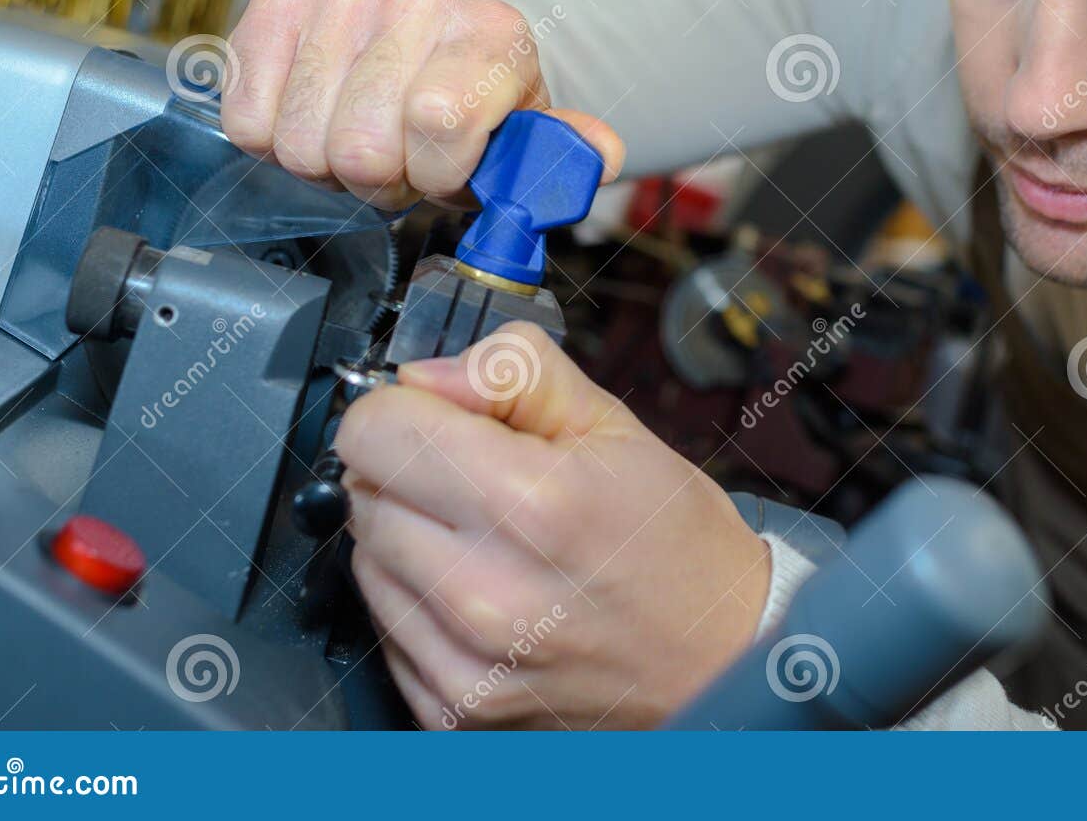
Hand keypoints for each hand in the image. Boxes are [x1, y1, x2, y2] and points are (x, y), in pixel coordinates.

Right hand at [220, 0, 624, 207]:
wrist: (434, 56)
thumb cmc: (479, 111)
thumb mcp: (529, 142)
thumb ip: (561, 154)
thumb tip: (595, 154)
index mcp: (492, 32)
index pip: (439, 119)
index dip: (436, 174)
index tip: (447, 173)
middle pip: (359, 146)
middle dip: (379, 179)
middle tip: (399, 162)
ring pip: (300, 140)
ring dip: (327, 164)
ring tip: (361, 138)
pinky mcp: (278, 4)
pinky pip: (249, 117)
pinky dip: (274, 141)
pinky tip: (316, 118)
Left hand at [334, 321, 770, 728]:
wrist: (723, 657)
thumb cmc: (673, 542)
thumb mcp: (612, 424)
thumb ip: (511, 373)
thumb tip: (425, 377)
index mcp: (534, 503)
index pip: (375, 433)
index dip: (402, 410)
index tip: (436, 418)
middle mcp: (491, 593)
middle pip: (363, 494)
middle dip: (407, 471)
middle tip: (476, 480)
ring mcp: (470, 665)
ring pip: (366, 561)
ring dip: (407, 536)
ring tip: (486, 538)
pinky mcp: (456, 712)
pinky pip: (386, 628)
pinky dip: (418, 601)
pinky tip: (481, 590)